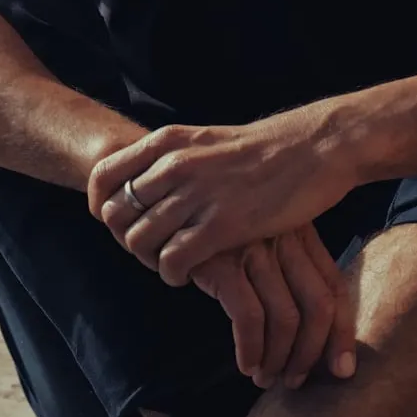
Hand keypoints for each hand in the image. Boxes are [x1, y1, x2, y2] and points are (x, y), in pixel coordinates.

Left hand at [89, 110, 360, 284]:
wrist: (315, 148)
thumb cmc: (261, 150)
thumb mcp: (204, 141)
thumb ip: (171, 159)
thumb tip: (140, 183)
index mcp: (167, 142)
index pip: (102, 177)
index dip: (101, 207)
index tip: (118, 224)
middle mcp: (174, 165)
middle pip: (116, 215)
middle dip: (126, 239)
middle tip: (151, 250)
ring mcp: (198, 194)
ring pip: (139, 241)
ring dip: (150, 260)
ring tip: (172, 263)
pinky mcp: (223, 225)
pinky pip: (172, 261)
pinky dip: (173, 275)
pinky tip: (189, 275)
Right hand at [191, 225, 356, 388]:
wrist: (164, 202)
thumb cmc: (215, 227)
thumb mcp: (259, 232)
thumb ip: (285, 262)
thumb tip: (308, 327)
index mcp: (299, 229)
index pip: (334, 286)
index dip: (342, 333)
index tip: (342, 369)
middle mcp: (283, 236)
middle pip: (317, 306)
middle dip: (311, 353)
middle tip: (296, 381)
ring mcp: (254, 248)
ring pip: (286, 318)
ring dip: (279, 359)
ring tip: (266, 378)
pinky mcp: (223, 262)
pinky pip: (249, 318)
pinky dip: (251, 350)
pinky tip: (245, 364)